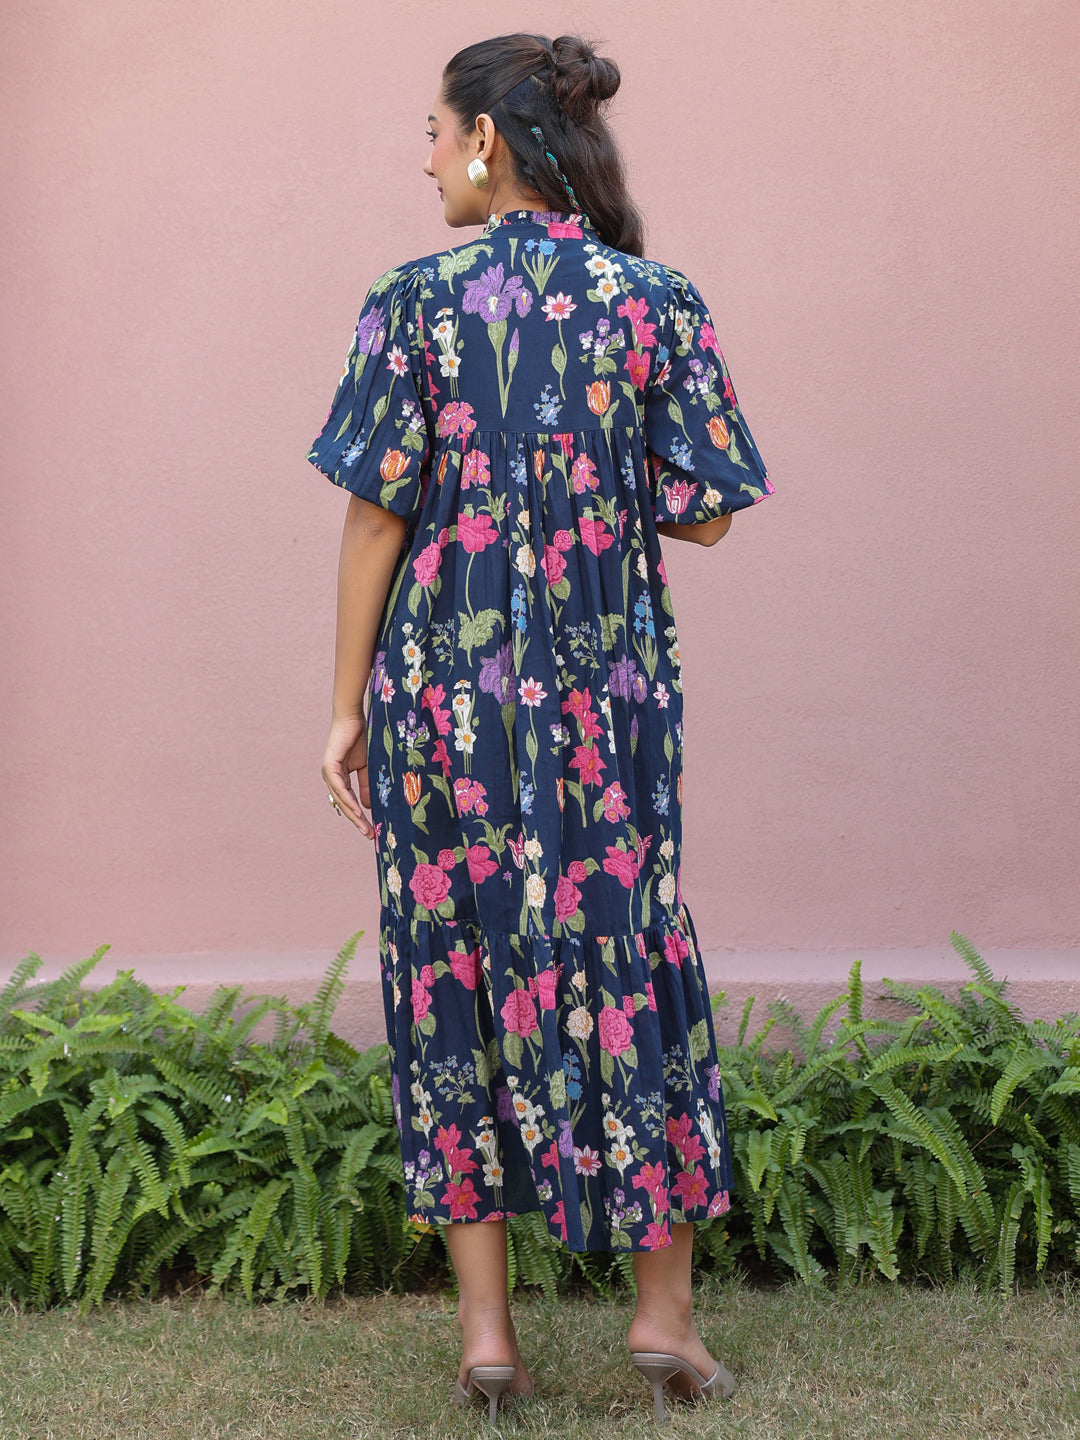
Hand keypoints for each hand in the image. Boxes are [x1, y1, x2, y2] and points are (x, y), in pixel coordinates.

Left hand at [322, 713, 374, 838]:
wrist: (353, 718)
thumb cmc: (361, 738)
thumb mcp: (367, 767)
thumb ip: (366, 785)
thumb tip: (368, 807)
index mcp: (339, 777)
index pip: (350, 801)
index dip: (360, 816)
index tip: (372, 830)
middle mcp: (331, 778)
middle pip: (344, 805)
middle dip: (357, 821)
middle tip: (370, 835)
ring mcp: (328, 773)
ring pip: (341, 800)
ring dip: (354, 815)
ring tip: (365, 828)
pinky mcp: (329, 766)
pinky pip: (340, 788)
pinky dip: (349, 801)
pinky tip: (358, 812)